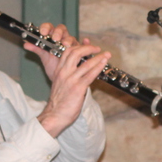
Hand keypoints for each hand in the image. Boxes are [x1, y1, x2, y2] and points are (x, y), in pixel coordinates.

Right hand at [24, 23, 110, 137]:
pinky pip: (90, 74)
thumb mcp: (60, 85)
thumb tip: (82, 75)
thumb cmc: (58, 103)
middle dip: (88, 48)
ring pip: (85, 63)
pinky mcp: (78, 87)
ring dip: (98, 57)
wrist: (55, 115)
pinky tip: (104, 64)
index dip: (78, 46)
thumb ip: (69, 77)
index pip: (67, 53)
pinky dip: (98, 67)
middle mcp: (64, 73)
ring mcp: (71, 79)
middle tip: (97, 49)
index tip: (87, 47)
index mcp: (58, 71)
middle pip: (75, 53)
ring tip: (106, 55)